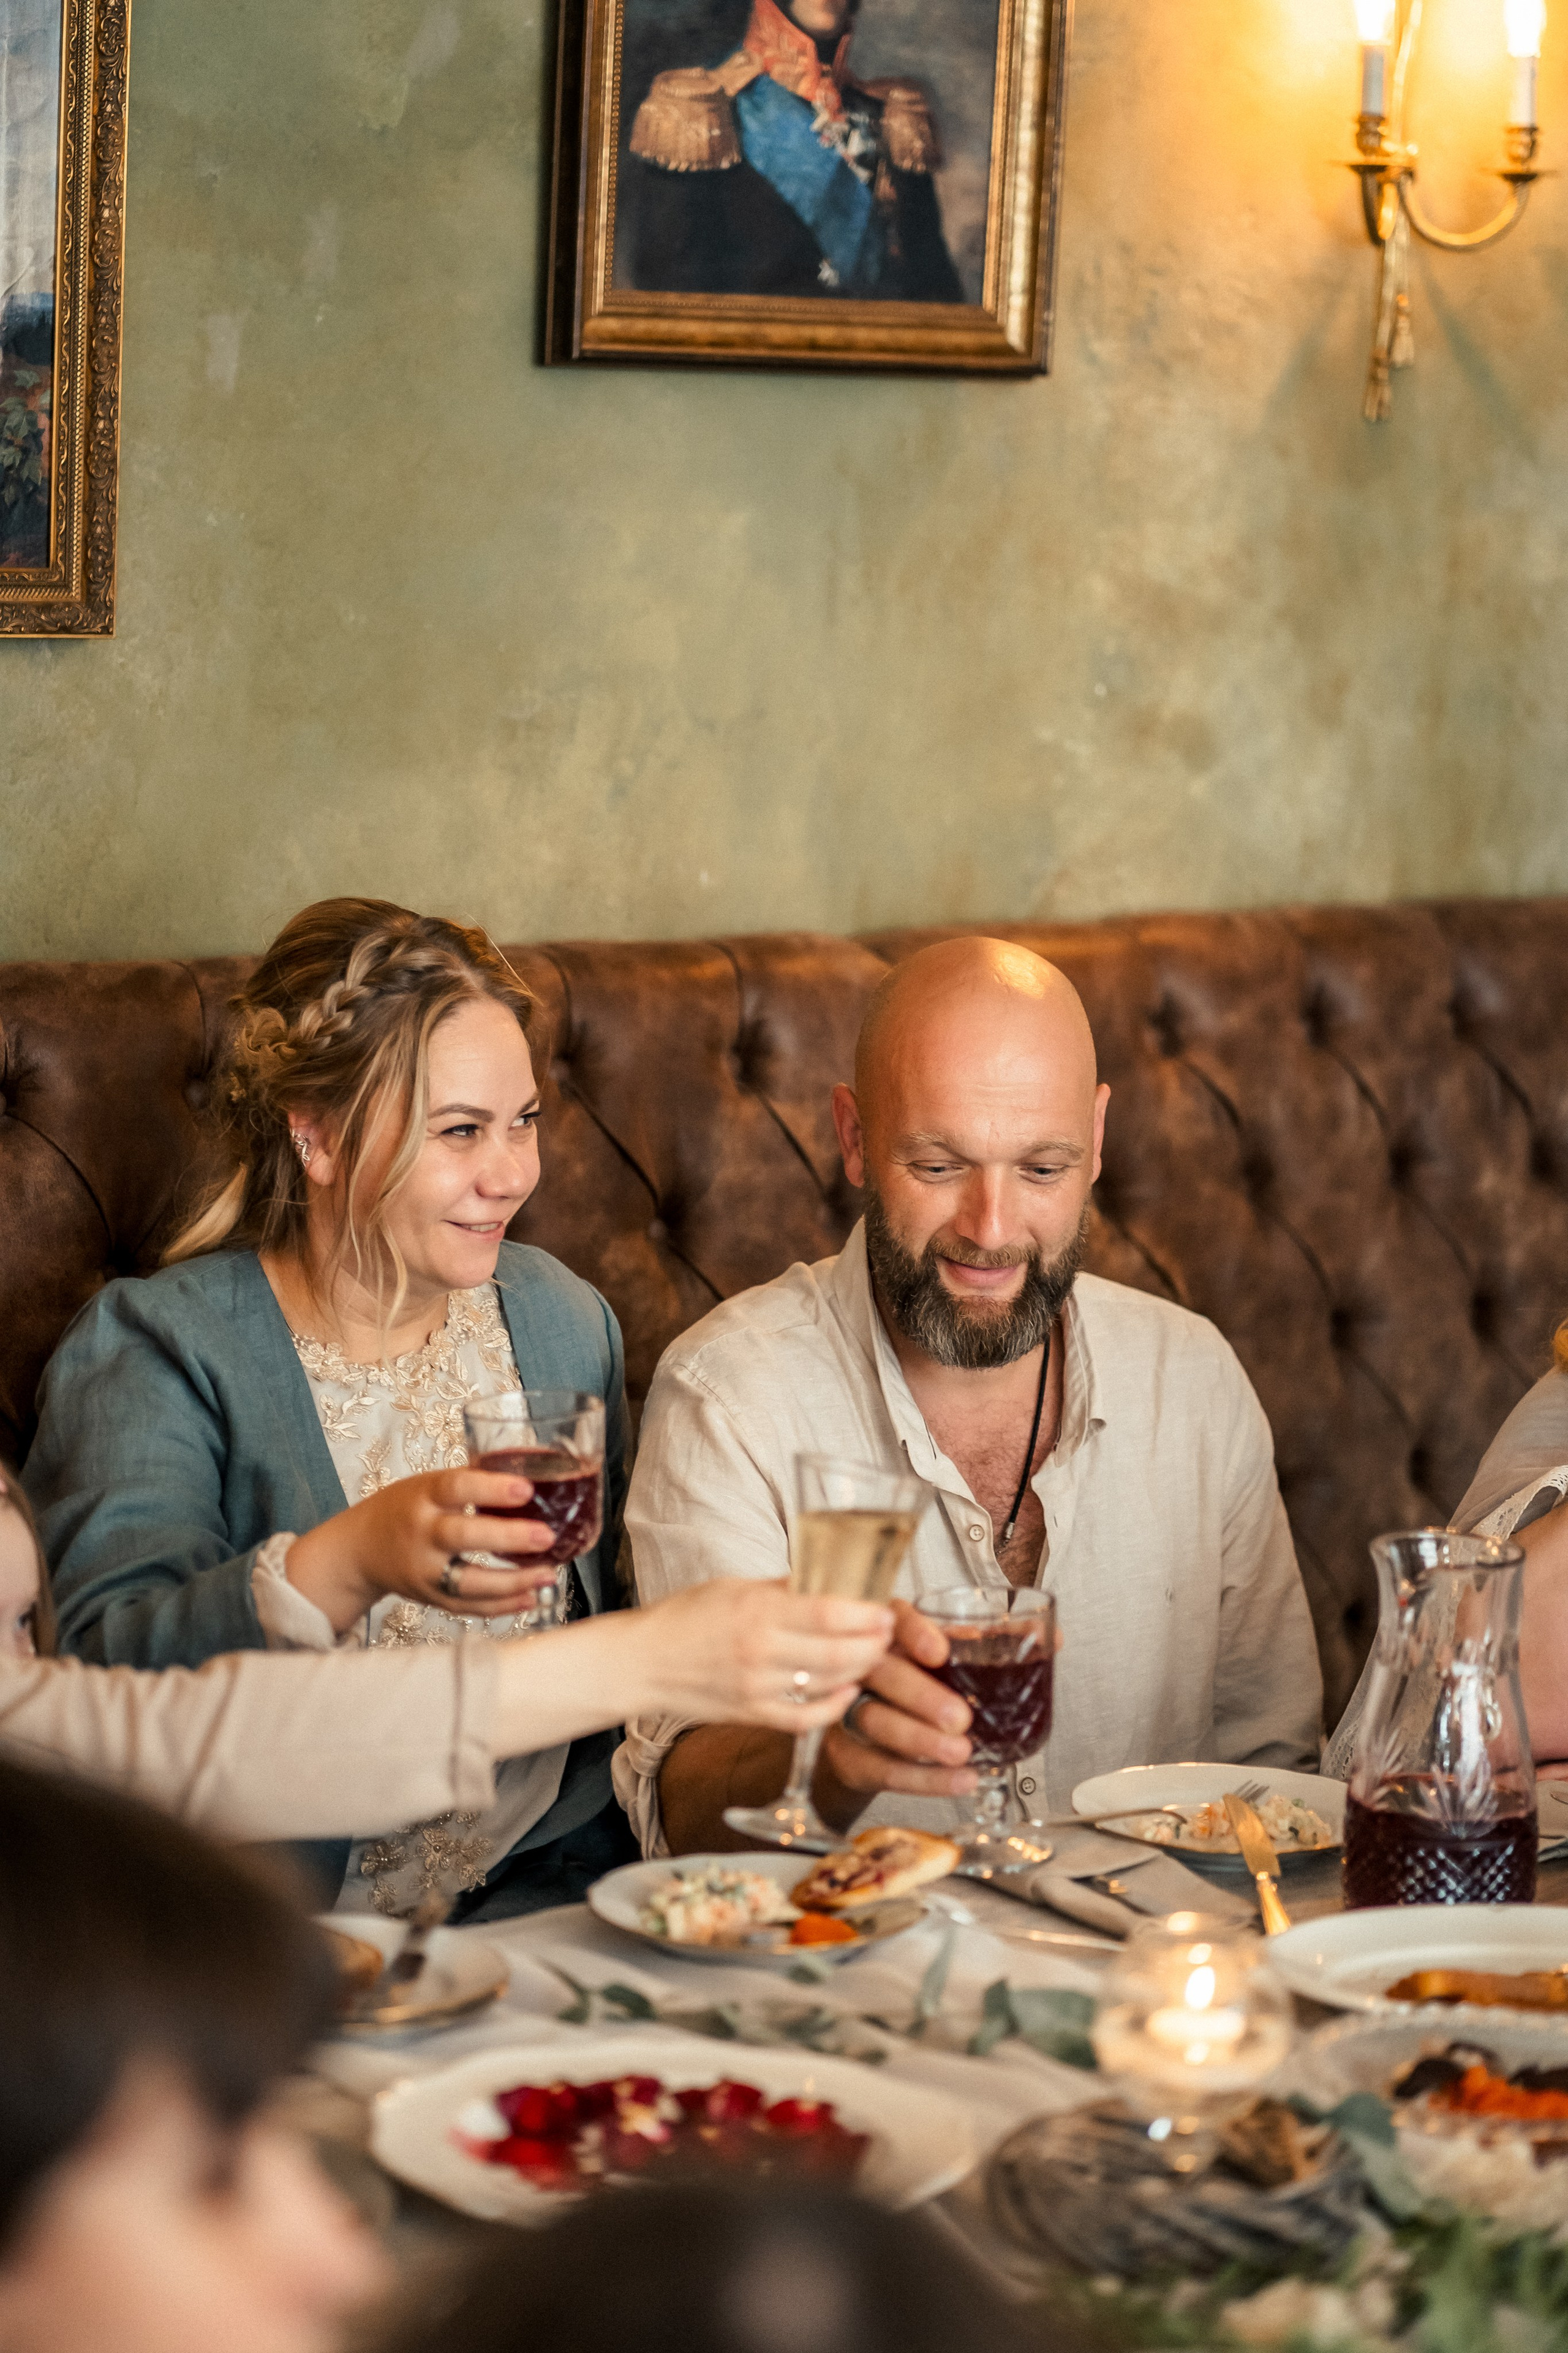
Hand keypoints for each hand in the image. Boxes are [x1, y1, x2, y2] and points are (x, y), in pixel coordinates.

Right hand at [285, 1468, 560, 1634]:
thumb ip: (473, 1482)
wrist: (361, 1550)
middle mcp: (422, 1534)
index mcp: (423, 1496)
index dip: (491, 1488)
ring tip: (549, 1572)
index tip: (526, 1489)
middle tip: (546, 1536)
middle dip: (508, 1538)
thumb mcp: (428, 1484)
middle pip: (462, 1537)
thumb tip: (534, 1469)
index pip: (456, 1487)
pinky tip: (531, 1597)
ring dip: (513, 1582)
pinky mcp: (431, 1598)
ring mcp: (425, 1571)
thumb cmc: (404, 1509)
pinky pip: (469, 1607)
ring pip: (469, 1582)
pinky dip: (502, 1606)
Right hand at [636, 1579, 894, 1730]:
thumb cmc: (685, 1617)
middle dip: (873, 1643)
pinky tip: (848, 1691)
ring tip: (874, 1655)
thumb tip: (830, 1580)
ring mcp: (756, 1688)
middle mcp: (759, 1651)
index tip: (885, 1608)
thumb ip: (783, 1588)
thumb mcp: (734, 1587)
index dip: (866, 1613)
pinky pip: (805, 1718)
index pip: (828, 1611)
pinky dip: (833, 1706)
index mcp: (756, 1611)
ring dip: (859, 1670)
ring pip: (827, 1684)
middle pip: (837, 1652)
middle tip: (888, 1633)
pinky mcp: (751, 1715)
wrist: (642, 1662)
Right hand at [813, 1597, 976, 1831]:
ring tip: (960, 1753)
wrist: (873, 1741)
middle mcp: (865, 1666)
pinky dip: (923, 1779)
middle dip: (920, 1695)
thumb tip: (1055, 1640)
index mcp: (893, 1634)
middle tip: (960, 1718)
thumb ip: (998, 1649)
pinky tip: (958, 1780)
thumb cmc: (922, 1686)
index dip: (914, 1632)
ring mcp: (850, 1710)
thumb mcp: (956, 1661)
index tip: (940, 1651)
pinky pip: (881, 1767)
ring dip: (919, 1740)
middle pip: (881, 1672)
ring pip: (875, 1720)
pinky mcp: (850, 1754)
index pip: (894, 1618)